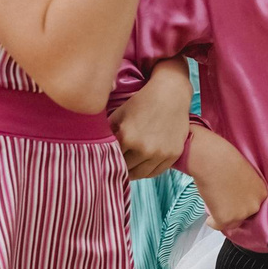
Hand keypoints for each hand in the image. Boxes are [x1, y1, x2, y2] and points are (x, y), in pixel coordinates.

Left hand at [111, 61, 191, 178]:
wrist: (170, 94)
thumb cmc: (142, 102)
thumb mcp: (119, 114)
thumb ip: (106, 133)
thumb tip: (94, 149)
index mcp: (127, 137)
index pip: (112, 159)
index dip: (107, 161)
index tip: (104, 163)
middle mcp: (144, 148)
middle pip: (125, 169)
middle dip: (119, 167)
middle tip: (115, 167)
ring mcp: (160, 153)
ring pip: (140, 174)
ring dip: (132, 173)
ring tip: (127, 169)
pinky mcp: (173, 155)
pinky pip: (156, 172)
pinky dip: (147, 172)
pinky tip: (141, 166)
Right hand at [185, 130, 267, 231]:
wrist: (210, 158)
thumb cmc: (224, 158)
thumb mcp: (244, 172)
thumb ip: (245, 186)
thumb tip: (236, 195)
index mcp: (261, 192)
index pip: (252, 205)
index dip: (240, 203)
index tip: (232, 200)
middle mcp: (255, 204)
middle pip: (243, 215)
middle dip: (233, 211)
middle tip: (222, 202)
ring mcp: (241, 213)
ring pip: (231, 222)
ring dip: (223, 217)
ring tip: (214, 205)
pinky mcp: (226, 219)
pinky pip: (217, 226)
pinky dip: (212, 222)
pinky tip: (209, 217)